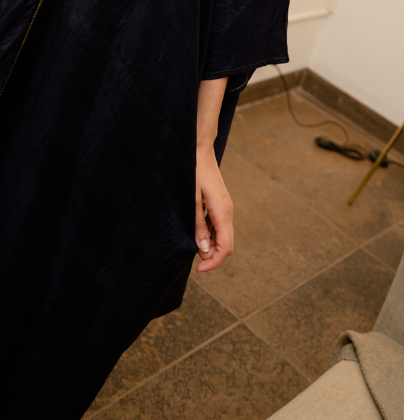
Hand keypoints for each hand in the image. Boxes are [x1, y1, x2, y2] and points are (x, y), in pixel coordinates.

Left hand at [194, 144, 233, 272]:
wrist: (199, 150)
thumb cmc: (193, 172)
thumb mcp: (191, 200)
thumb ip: (198, 225)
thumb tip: (204, 250)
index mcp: (223, 213)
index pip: (225, 248)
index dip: (213, 262)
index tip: (198, 270)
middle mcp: (228, 212)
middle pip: (227, 245)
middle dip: (213, 257)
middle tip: (194, 263)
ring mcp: (226, 207)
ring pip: (224, 236)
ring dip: (212, 246)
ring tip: (193, 247)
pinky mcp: (221, 204)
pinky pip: (220, 226)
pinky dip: (211, 235)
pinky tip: (197, 233)